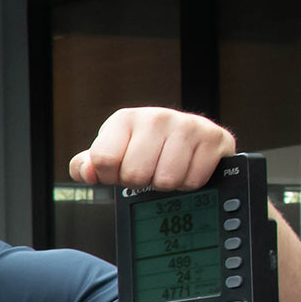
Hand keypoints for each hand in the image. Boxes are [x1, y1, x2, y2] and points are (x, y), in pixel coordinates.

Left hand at [70, 108, 235, 192]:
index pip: (103, 161)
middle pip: (135, 175)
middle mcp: (156, 117)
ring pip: (166, 181)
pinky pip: (192, 181)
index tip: (118, 171)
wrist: (191, 138)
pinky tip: (187, 168)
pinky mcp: (213, 139)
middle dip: (140, 182)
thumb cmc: (144, 148)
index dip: (110, 176)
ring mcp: (187, 125)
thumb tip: (86, 172)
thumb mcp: (111, 153)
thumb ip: (88, 165)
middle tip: (148, 170)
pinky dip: (188, 183)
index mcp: (124, 119)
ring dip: (166, 184)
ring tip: (166, 168)